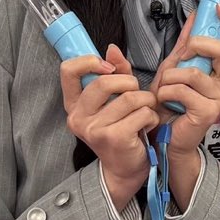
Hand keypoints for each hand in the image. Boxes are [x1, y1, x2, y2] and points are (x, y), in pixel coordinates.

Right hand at [61, 47, 158, 206]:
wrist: (125, 170)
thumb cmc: (121, 132)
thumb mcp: (114, 102)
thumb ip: (115, 74)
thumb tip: (112, 49)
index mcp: (74, 106)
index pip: (68, 71)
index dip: (89, 61)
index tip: (108, 67)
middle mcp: (79, 118)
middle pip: (105, 81)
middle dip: (130, 83)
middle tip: (137, 94)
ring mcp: (95, 129)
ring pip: (130, 98)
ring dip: (146, 101)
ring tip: (146, 111)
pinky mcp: (114, 137)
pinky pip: (141, 113)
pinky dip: (151, 117)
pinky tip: (147, 126)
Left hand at [156, 5, 219, 208]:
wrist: (162, 136)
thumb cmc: (169, 105)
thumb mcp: (174, 67)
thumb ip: (185, 44)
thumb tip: (194, 16)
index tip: (217, 7)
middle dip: (194, 47)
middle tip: (179, 58)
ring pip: (194, 72)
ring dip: (170, 78)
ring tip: (164, 90)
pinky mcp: (210, 112)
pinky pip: (183, 90)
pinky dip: (167, 93)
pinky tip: (164, 102)